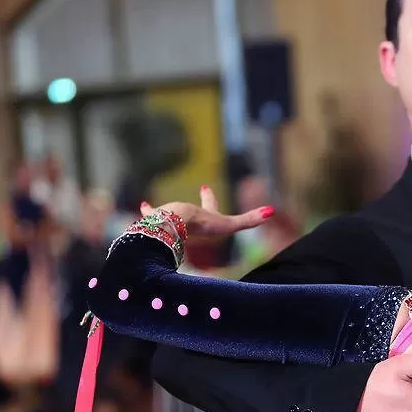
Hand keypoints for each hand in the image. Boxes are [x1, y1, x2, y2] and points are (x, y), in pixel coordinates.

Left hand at [141, 186, 273, 240]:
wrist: (179, 223)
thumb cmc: (203, 224)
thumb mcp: (229, 224)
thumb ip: (249, 220)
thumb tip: (272, 210)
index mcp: (204, 216)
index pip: (209, 205)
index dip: (209, 198)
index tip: (204, 186)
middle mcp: (188, 215)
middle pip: (191, 208)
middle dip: (193, 203)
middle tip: (199, 189)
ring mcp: (172, 217)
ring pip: (165, 213)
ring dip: (159, 211)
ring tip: (147, 207)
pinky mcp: (157, 223)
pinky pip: (150, 217)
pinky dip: (145, 212)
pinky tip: (140, 207)